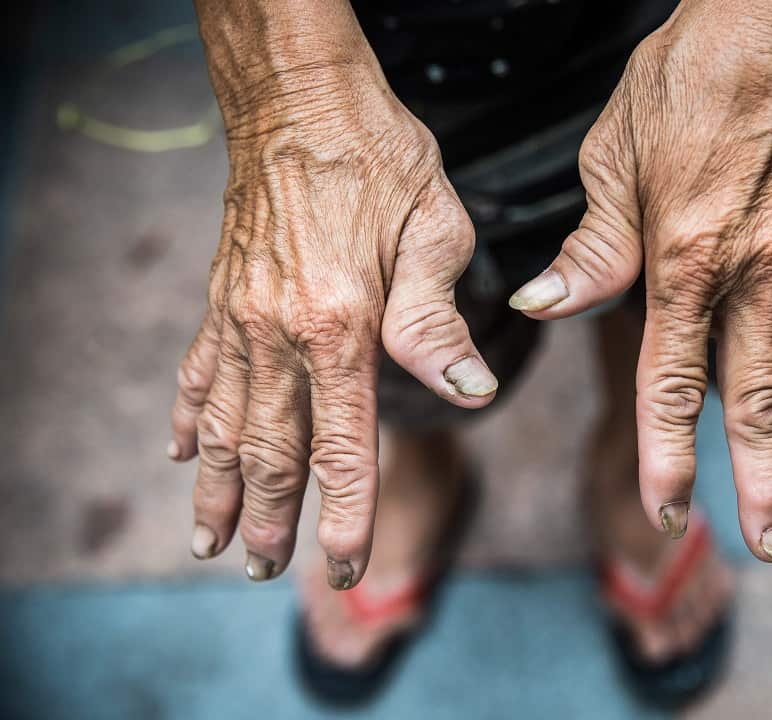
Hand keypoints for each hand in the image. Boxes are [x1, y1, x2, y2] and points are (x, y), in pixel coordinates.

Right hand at [170, 8, 494, 587]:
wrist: (299, 97)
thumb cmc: (380, 157)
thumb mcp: (434, 229)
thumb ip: (437, 319)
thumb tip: (468, 389)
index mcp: (342, 325)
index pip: (343, 446)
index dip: (345, 515)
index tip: (342, 567)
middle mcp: (281, 332)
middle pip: (273, 450)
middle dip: (274, 519)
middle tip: (266, 571)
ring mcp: (241, 316)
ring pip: (223, 423)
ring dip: (218, 488)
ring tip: (209, 540)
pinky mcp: (222, 295)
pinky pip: (197, 369)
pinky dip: (187, 416)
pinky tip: (178, 452)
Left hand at [509, 0, 771, 560]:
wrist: (769, 21)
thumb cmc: (681, 84)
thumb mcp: (613, 161)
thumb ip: (592, 250)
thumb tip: (546, 305)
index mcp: (683, 264)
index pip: (673, 383)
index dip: (670, 453)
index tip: (672, 508)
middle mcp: (750, 277)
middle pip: (755, 399)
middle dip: (761, 479)